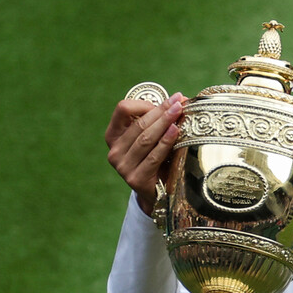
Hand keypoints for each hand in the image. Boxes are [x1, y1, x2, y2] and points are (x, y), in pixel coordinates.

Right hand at [105, 92, 185, 214]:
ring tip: (178, 112)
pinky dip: (165, 142)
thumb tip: (178, 99)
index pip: (122, 110)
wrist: (156, 193)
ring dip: (164, 123)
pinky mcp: (135, 178)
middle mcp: (114, 150)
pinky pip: (153, 156)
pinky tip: (175, 131)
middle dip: (161, 111)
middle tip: (178, 102)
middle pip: (139, 124)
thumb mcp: (152, 138)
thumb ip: (158, 120)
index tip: (165, 102)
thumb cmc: (156, 159)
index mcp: (113, 135)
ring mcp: (122, 166)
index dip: (144, 103)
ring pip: (145, 138)